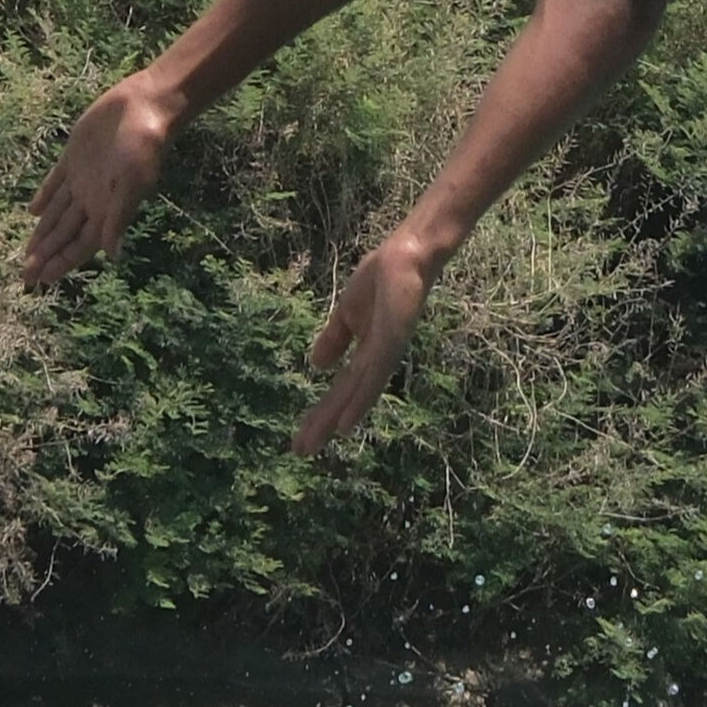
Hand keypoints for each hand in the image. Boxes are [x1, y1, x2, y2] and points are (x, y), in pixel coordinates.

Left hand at [23, 75, 180, 289]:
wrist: (145, 105)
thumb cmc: (144, 145)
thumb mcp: (132, 182)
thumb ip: (118, 216)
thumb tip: (112, 255)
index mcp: (106, 208)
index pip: (80, 244)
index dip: (62, 262)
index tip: (42, 281)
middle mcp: (93, 198)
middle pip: (65, 234)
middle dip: (47, 255)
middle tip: (25, 276)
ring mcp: (82, 178)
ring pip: (57, 213)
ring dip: (43, 233)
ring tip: (27, 254)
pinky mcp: (74, 156)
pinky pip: (55, 183)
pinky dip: (44, 198)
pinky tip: (32, 212)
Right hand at [292, 228, 440, 453]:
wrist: (406, 253)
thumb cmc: (382, 279)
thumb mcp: (348, 313)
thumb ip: (335, 339)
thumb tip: (316, 366)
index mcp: (366, 353)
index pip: (340, 389)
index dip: (321, 413)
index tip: (300, 437)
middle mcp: (377, 360)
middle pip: (346, 398)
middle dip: (322, 424)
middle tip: (300, 452)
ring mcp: (385, 352)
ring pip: (356, 394)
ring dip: (335, 420)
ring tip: (316, 444)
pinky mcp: (391, 341)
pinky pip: (374, 377)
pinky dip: (360, 402)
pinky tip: (347, 424)